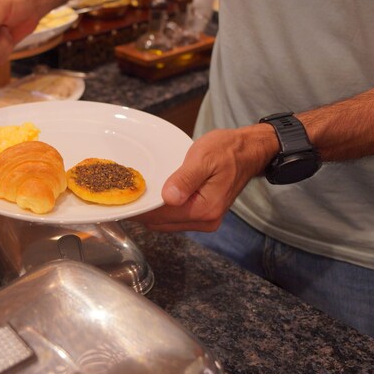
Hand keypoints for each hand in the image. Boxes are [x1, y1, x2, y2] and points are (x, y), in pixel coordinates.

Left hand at [133, 126, 278, 231]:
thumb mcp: (204, 157)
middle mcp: (206, 220)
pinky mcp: (204, 215)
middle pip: (162, 224)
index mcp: (205, 208)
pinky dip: (164, 210)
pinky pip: (176, 218)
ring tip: (139, 194)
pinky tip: (156, 197)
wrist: (249, 151)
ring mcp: (206, 220)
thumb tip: (168, 198)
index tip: (124, 200)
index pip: (162, 216)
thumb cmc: (228, 150)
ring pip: (167, 223)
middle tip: (126, 195)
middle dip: (144, 212)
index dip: (141, 209)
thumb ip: (185, 179)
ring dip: (153, 212)